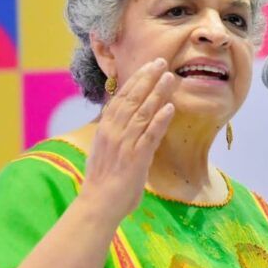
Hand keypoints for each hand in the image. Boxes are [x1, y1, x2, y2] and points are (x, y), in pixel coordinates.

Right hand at [79, 58, 176, 220]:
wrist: (97, 205)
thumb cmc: (102, 182)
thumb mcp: (105, 151)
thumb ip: (116, 135)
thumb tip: (125, 122)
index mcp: (105, 129)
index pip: (121, 98)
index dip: (136, 80)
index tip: (149, 66)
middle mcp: (113, 132)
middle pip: (132, 99)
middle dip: (147, 78)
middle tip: (161, 61)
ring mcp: (124, 144)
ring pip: (142, 112)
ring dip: (157, 93)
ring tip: (170, 77)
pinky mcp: (135, 158)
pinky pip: (150, 135)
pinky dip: (160, 120)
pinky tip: (170, 108)